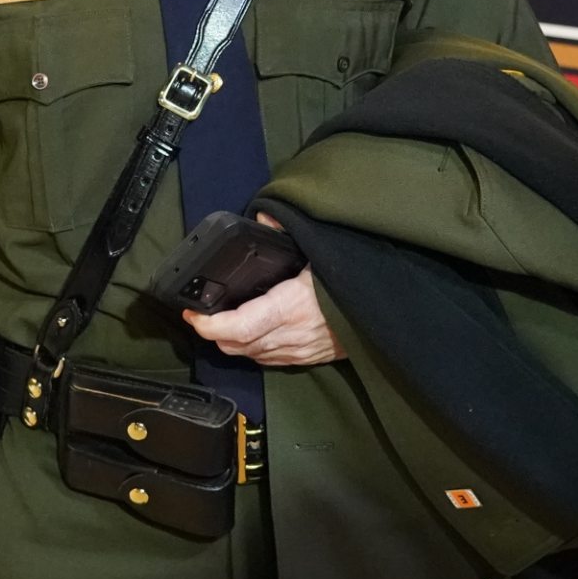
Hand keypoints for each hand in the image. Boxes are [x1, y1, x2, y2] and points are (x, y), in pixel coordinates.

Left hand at [181, 212, 346, 365]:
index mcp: (290, 307)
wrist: (386, 308)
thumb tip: (263, 218)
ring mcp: (299, 351)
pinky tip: (251, 335)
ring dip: (231, 343)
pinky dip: (253, 349)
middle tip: (200, 315)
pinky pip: (269, 360)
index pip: (238, 327)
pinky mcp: (308, 359)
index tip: (192, 313)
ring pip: (251, 356)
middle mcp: (291, 335)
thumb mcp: (321, 249)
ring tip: (220, 324)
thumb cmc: (352, 278)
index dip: (209, 324)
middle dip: (213, 333)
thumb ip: (288, 233)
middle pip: (237, 346)